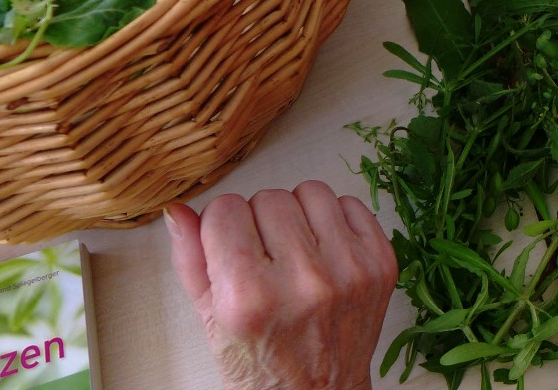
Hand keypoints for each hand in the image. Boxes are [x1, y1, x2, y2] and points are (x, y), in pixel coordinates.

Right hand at [166, 182, 398, 389]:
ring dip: (298, 215)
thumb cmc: (262, 366)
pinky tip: (325, 253)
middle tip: (264, 259)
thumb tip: (177, 210)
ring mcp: (348, 271)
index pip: (225, 209)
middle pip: (269, 197)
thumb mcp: (211, 322)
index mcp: (249, 297)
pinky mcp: (380, 265)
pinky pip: (352, 204)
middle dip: (259, 221)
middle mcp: (303, 282)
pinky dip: (335, 221)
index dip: (222, 227)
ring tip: (294, 252)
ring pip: (311, 191)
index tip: (230, 249)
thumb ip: (191, 260)